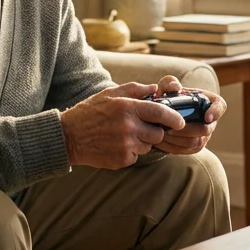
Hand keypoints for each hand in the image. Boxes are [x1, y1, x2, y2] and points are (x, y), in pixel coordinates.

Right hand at [59, 81, 185, 168]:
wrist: (68, 137)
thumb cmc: (89, 112)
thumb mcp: (110, 94)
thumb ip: (135, 89)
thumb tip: (155, 89)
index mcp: (127, 108)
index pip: (161, 113)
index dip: (175, 118)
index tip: (181, 122)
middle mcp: (128, 127)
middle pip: (158, 134)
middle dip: (154, 131)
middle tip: (141, 127)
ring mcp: (125, 145)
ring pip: (148, 146)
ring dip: (142, 142)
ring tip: (123, 135)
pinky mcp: (121, 159)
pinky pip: (136, 156)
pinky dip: (130, 152)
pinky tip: (116, 145)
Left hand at [149, 76, 227, 155]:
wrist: (166, 113)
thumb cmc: (171, 96)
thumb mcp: (168, 86)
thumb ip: (169, 83)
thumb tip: (174, 87)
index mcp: (210, 102)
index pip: (220, 106)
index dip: (216, 112)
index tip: (207, 117)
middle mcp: (211, 121)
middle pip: (205, 130)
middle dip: (187, 129)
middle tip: (169, 127)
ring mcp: (204, 136)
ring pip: (195, 142)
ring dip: (178, 139)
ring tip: (162, 133)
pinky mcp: (194, 147)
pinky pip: (186, 150)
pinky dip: (172, 147)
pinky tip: (160, 141)